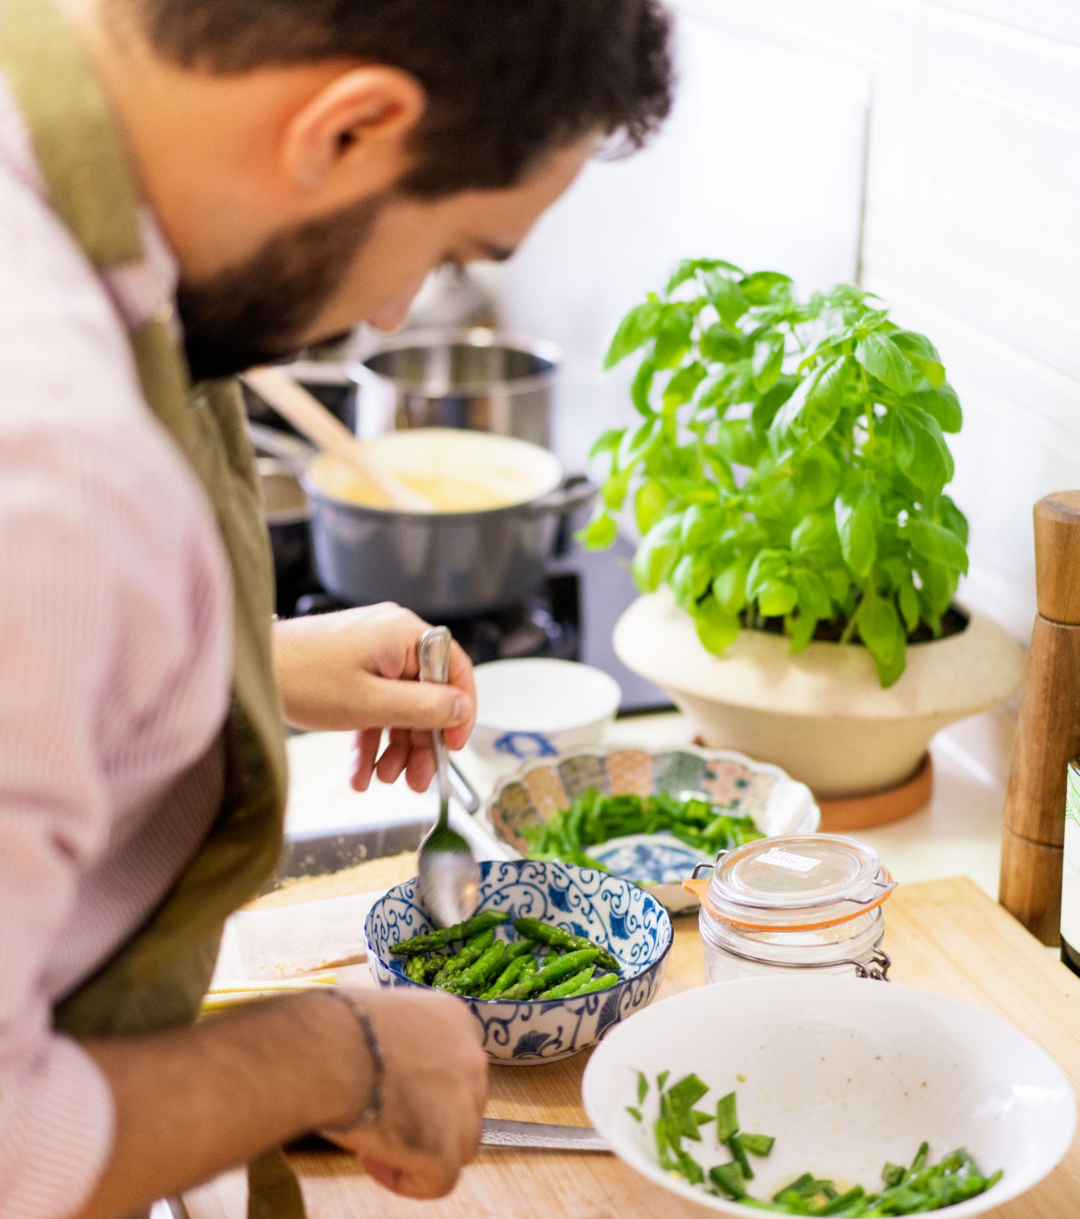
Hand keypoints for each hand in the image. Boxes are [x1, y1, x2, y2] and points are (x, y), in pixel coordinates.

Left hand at [271, 604, 475, 790]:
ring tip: (385, 777)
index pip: (454, 669)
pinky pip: (375, 704)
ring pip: (400, 705)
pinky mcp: (352, 667)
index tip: (454, 745)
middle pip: (426, 694)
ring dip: (395, 745)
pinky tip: (362, 770)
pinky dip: (371, 737)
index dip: (459, 711)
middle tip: (416, 778)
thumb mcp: (371, 703)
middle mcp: (392, 638)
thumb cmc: (301, 676)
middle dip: (420, 741)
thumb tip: (461, 708)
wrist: (250, 669)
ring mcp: (371, 652)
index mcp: (404, 635)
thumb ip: (423, 707)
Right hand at [323, 987, 487, 1198]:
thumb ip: (399, 1036)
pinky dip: (405, 1179)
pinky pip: (439, 1181)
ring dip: (422, 1150)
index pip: (457, 1064)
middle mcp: (471, 1058)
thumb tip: (383, 1057)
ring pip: (459, 1145)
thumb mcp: (382, 1012)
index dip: (426, 1085)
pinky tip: (369, 1159)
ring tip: (374, 1140)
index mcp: (455, 1019)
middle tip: (384, 1116)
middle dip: (430, 1117)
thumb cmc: (335, 1026)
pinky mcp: (444, 1148)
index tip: (390, 1089)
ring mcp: (463, 1104)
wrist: (328, 1050)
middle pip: (464, 1104)